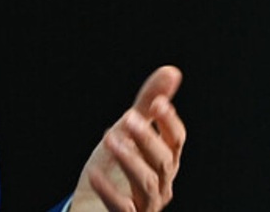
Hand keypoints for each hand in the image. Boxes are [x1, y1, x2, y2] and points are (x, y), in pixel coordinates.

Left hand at [71, 66, 185, 211]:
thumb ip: (149, 104)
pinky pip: (122, 207)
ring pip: (146, 182)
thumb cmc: (115, 167)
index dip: (169, 122)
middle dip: (148, 138)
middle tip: (129, 118)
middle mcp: (161, 183)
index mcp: (165, 160)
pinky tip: (94, 173)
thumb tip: (172, 71)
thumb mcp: (129, 132)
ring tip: (111, 137)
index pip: (177, 140)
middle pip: (164, 161)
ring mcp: (145, 203)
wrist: (92, 205)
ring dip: (130, 159)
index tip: (157, 103)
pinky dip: (109, 190)